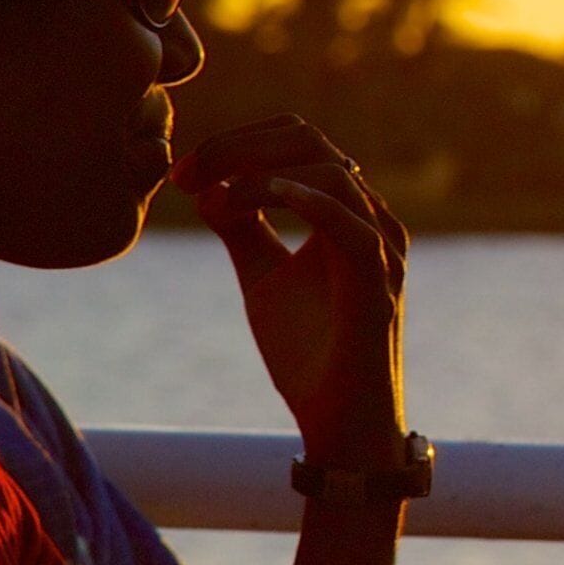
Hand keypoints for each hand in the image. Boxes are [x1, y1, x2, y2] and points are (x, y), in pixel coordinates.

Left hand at [171, 117, 411, 469]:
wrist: (339, 424)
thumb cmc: (307, 355)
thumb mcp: (262, 278)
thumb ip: (243, 231)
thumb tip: (208, 190)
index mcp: (344, 212)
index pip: (297, 141)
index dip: (236, 143)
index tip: (183, 174)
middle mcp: (370, 220)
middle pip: (311, 140)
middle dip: (239, 147)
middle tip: (186, 175)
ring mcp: (381, 249)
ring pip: (330, 171)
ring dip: (257, 175)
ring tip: (211, 203)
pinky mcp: (379, 285)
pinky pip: (349, 224)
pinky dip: (301, 201)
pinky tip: (251, 203)